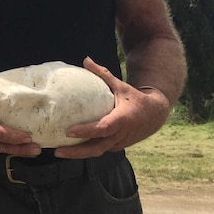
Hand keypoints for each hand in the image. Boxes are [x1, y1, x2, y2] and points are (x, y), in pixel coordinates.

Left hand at [54, 56, 170, 158]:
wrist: (156, 114)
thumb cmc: (135, 98)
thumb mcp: (121, 85)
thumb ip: (103, 74)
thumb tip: (86, 59)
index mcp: (122, 119)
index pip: (101, 128)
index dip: (85, 131)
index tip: (68, 132)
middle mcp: (120, 135)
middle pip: (96, 148)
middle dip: (76, 152)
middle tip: (57, 151)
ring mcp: (119, 143)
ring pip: (97, 152)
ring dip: (79, 154)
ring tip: (59, 152)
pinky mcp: (117, 146)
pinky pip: (100, 150)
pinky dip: (86, 151)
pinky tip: (71, 149)